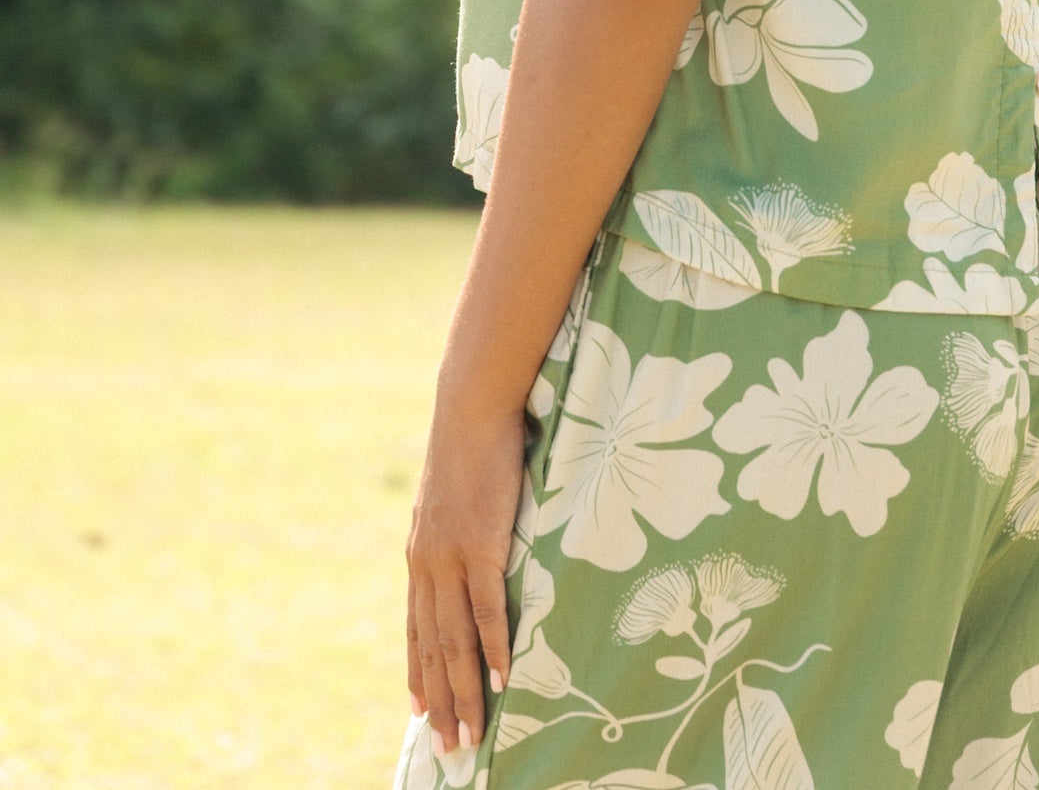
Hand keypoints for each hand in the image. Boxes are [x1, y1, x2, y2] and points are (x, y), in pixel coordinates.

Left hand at [405, 401, 525, 753]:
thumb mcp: (452, 498)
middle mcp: (428, 565)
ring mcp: (453, 557)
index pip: (416, 629)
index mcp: (420, 556)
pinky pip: (488, 609)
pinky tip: (504, 678)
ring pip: (455, 641)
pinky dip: (496, 648)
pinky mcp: (482, 545)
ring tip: (473, 734)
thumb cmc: (470, 445)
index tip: (420, 714)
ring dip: (465, 692)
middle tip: (450, 749)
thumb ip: (455, 531)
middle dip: (440, 702)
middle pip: (432, 648)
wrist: (471, 407)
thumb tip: (470, 546)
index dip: (418, 673)